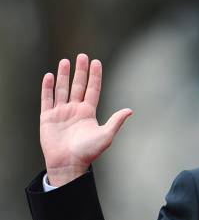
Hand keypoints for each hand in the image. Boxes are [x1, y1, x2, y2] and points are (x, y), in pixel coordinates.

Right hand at [40, 53, 132, 185]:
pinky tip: (49, 76)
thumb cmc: (88, 152)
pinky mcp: (47, 117)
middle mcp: (75, 110)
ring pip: (62, 89)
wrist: (69, 164)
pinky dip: (47, 87)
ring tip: (65, 61)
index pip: (92, 89)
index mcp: (88, 113)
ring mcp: (61, 112)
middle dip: (80, 71)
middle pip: (78, 86)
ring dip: (63, 75)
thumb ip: (116, 121)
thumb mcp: (106, 135)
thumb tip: (130, 110)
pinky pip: (46, 99)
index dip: (94, 76)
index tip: (96, 62)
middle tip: (81, 56)